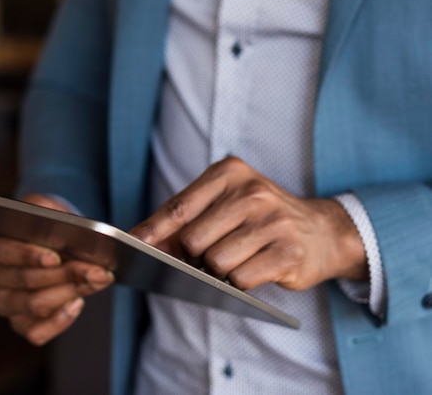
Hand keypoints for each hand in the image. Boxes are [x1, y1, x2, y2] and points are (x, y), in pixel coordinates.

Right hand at [0, 194, 113, 345]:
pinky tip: (78, 302)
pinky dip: (60, 319)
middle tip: (95, 269)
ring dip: (69, 292)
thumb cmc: (43, 218)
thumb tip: (61, 231)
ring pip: (32, 305)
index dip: (25, 255)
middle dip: (62, 273)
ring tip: (96, 279)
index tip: (54, 256)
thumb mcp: (41, 205)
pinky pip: (35, 332)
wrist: (53, 235)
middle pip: (21, 280)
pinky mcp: (17, 323)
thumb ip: (46, 212)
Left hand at [131, 157, 366, 291]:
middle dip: (192, 257)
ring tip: (233, 260)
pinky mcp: (288, 252)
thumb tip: (144, 241)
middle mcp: (252, 192)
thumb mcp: (225, 202)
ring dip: (217, 271)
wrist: (322, 230)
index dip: (153, 229)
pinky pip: (241, 279)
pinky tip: (252, 269)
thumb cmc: (259, 217)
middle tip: (206, 256)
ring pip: (215, 263)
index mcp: (230, 172)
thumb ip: (186, 218)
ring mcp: (273, 221)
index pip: (181, 206)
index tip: (133, 243)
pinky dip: (239, 282)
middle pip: (194, 240)